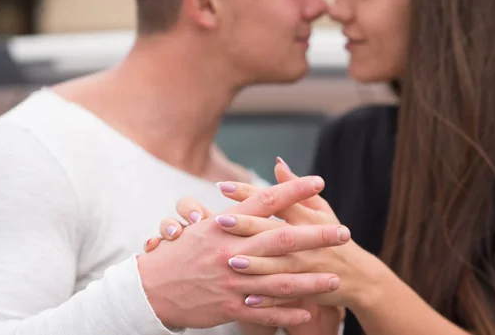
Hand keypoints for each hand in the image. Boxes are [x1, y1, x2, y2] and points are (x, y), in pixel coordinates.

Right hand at [136, 176, 351, 329]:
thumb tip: (260, 200)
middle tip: (344, 232)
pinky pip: (264, 311)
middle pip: (282, 239)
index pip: (265, 201)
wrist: (149, 289)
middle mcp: (232, 251)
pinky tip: (308, 312)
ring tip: (336, 278)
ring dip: (311, 279)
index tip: (318, 181)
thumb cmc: (177, 254)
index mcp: (224, 226)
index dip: (293, 190)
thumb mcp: (201, 228)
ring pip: (280, 279)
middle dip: (317, 236)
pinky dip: (287, 312)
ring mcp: (232, 281)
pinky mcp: (229, 306)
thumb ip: (233, 215)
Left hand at [214, 159, 389, 307]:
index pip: (275, 201)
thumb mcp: (320, 209)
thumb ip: (295, 188)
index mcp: (307, 217)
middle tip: (220, 221)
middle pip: (274, 231)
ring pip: (278, 265)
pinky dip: (267, 300)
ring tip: (229, 260)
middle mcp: (307, 240)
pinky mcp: (308, 288)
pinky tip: (247, 300)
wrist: (359, 276)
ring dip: (255, 264)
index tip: (223, 187)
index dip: (250, 193)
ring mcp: (308, 266)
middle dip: (247, 226)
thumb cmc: (333, 235)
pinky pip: (285, 295)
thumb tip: (277, 162)